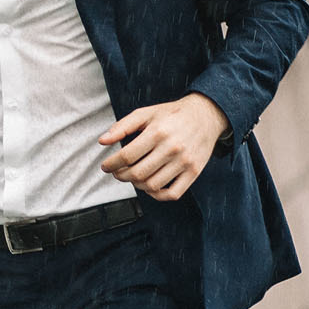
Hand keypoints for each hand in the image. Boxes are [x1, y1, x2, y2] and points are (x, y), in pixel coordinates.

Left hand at [99, 93, 229, 201]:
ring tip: (133, 177)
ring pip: (152, 186)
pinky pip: (173, 194)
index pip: (127, 156)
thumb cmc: (173, 114)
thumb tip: (102, 141)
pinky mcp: (194, 172)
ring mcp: (184, 162)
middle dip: (121, 176)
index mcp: (158, 132)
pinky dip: (157, 195)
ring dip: (136, 185)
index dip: (111, 164)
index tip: (106, 166)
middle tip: (117, 172)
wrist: (206, 115)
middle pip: (138, 174)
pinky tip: (150, 186)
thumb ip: (122, 126)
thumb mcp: (146, 113)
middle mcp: (172, 148)